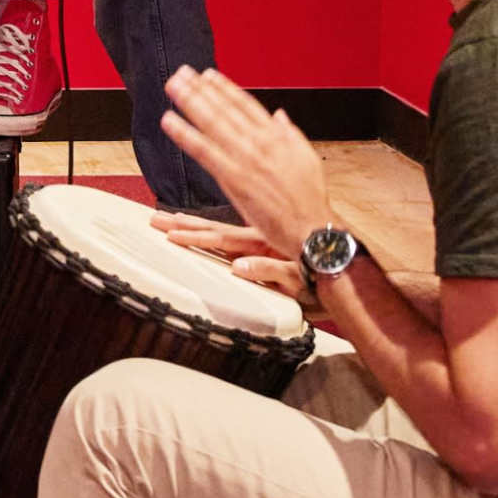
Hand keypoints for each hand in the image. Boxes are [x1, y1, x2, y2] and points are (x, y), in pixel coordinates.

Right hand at [153, 210, 310, 307]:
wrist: (341, 270)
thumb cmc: (322, 276)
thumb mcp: (296, 279)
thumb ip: (269, 272)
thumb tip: (239, 268)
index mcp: (262, 243)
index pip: (221, 238)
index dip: (194, 236)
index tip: (170, 232)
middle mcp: (257, 239)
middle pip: (214, 230)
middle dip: (184, 226)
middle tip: (156, 219)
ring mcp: (260, 244)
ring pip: (221, 233)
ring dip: (196, 227)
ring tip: (172, 222)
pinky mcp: (265, 249)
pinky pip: (235, 239)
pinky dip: (217, 232)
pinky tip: (207, 230)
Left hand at [159, 66, 336, 265]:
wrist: (310, 227)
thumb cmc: (309, 198)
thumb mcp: (307, 157)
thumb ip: (290, 133)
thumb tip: (279, 115)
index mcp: (276, 136)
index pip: (245, 104)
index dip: (224, 87)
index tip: (208, 75)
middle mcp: (259, 142)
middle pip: (224, 108)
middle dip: (201, 88)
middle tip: (181, 73)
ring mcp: (245, 159)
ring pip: (212, 123)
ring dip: (189, 102)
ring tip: (172, 86)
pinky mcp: (234, 178)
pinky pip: (204, 151)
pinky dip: (185, 134)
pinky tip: (170, 122)